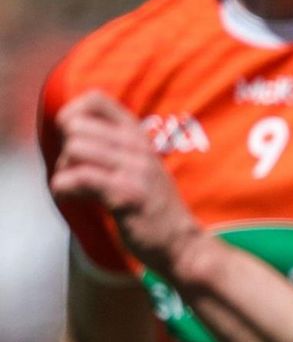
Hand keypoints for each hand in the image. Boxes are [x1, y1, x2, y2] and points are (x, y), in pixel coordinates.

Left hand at [48, 92, 206, 277]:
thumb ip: (113, 143)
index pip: (95, 99)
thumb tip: (69, 129)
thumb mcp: (140, 164)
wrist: (180, 242)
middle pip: (76, 126)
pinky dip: (64, 189)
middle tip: (77, 170)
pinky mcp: (126, 194)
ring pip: (74, 150)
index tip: (74, 139)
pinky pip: (79, 178)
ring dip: (64, 170)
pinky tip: (72, 197)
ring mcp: (134, 169)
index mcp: (138, 136)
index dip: (72, 114)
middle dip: (64, 149)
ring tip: (76, 186)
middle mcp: (138, 147)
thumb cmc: (152, 206)